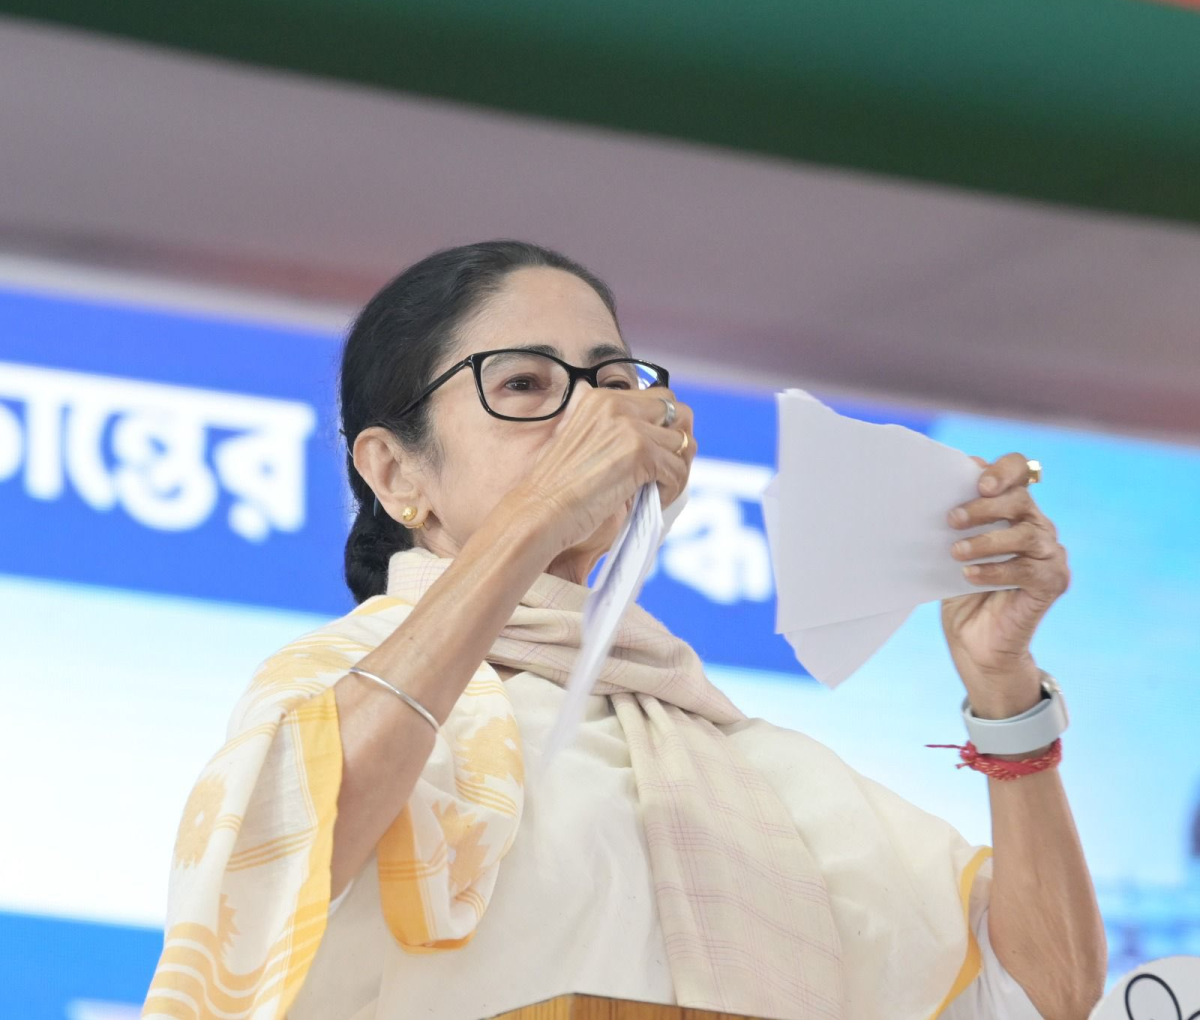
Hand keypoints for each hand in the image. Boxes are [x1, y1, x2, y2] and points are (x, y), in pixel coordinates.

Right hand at [514, 385, 695, 557]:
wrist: (541, 510)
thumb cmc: (558, 487)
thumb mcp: (581, 441)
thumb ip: (612, 429)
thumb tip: (654, 432)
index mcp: (602, 399)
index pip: (659, 398)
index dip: (666, 427)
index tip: (659, 454)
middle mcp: (617, 404)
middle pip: (679, 413)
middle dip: (679, 442)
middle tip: (667, 470)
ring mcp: (630, 427)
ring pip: (682, 444)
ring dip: (676, 470)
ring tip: (658, 490)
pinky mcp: (640, 453)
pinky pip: (676, 471)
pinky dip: (670, 490)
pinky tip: (653, 501)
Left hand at [941, 452, 1069, 717]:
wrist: (974, 641)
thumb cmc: (960, 590)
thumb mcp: (951, 548)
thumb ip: (954, 519)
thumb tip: (930, 488)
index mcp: (1014, 510)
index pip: (1020, 473)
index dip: (1003, 470)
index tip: (977, 481)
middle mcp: (1038, 527)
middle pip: (1022, 500)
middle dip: (984, 506)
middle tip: (951, 520)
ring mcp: (1050, 554)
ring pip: (1027, 533)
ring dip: (987, 540)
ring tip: (956, 552)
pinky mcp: (1053, 582)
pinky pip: (1028, 569)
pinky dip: (996, 570)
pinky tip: (970, 576)